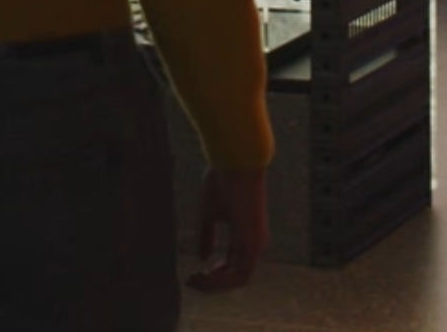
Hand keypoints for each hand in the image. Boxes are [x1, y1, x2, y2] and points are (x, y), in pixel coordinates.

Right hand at [188, 164, 265, 293]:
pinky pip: (242, 274)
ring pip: (240, 279)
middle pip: (235, 276)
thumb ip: (207, 235)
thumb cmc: (222, 180)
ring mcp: (256, 243)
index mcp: (244, 234)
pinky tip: (205, 277)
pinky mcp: (254, 242)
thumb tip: (203, 258)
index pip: (231, 265)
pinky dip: (223, 280)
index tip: (191, 276)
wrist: (236, 161)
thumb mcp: (209, 212)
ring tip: (194, 281)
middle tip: (190, 283)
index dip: (212, 276)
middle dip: (212, 284)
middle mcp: (254, 242)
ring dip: (216, 285)